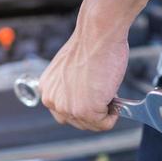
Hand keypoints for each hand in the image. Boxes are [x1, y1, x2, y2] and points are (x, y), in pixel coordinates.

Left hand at [39, 0, 158, 130]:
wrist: (97, 36)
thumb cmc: (89, 46)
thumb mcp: (70, 71)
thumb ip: (71, 88)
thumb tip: (84, 98)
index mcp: (48, 90)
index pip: (65, 113)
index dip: (83, 108)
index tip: (95, 99)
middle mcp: (53, 101)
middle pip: (78, 122)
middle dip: (94, 112)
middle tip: (105, 97)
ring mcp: (68, 108)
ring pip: (91, 124)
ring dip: (104, 113)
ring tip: (109, 94)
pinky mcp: (85, 111)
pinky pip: (104, 124)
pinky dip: (113, 115)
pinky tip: (113, 97)